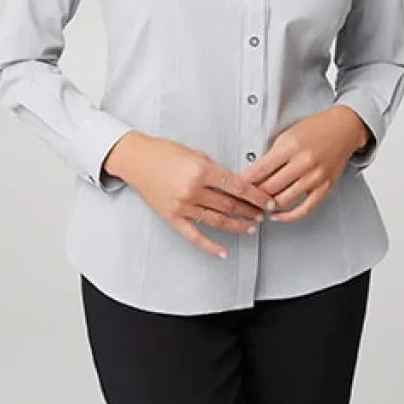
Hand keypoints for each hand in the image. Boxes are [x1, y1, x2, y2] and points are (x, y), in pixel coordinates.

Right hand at [104, 132, 276, 259]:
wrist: (136, 159)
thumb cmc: (164, 152)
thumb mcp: (196, 154)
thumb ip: (216, 170)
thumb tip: (236, 184)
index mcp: (202, 170)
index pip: (237, 186)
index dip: (256, 196)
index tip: (268, 200)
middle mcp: (193, 190)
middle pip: (230, 205)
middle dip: (251, 210)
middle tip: (264, 213)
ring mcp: (182, 206)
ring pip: (217, 220)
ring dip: (238, 225)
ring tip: (251, 227)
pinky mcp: (172, 217)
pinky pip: (195, 236)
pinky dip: (210, 246)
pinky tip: (224, 251)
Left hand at [235, 106, 368, 222]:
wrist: (343, 128)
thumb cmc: (315, 128)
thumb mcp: (288, 134)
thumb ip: (272, 154)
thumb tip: (254, 174)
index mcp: (291, 146)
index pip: (260, 169)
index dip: (245, 180)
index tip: (236, 185)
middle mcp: (304, 162)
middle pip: (270, 187)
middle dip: (254, 194)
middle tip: (244, 197)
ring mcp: (316, 176)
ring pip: (284, 200)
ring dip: (268, 205)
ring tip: (259, 204)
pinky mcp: (325, 187)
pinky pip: (305, 208)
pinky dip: (289, 216)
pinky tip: (278, 216)